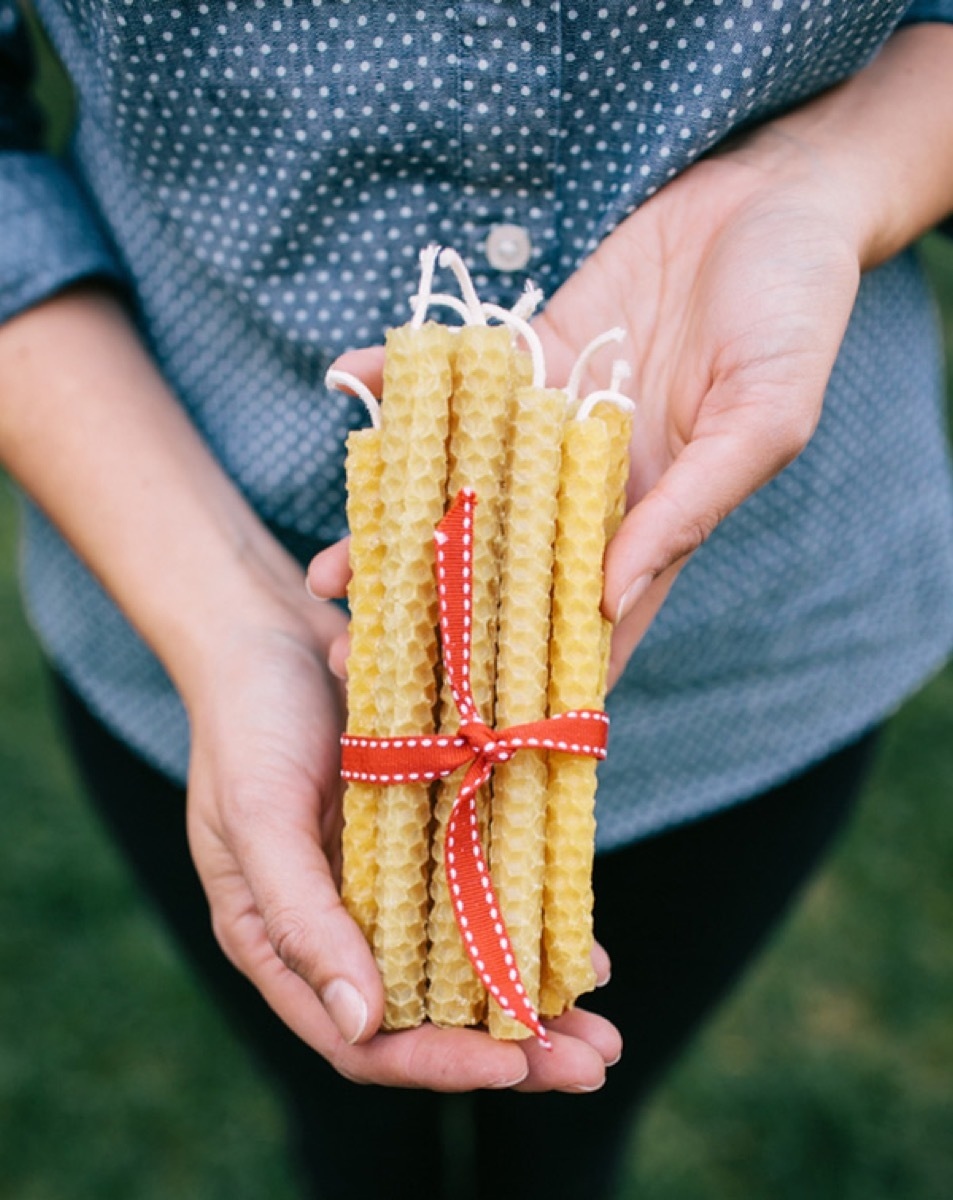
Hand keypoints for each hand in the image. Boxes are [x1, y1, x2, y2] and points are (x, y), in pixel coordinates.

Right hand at [184, 586, 619, 1090]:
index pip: (363, 1040)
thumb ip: (302, 923)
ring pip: (465, 963)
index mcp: (283, 942)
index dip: (441, 1062)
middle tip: (594, 1064)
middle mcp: (339, 924)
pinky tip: (582, 940)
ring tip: (603, 1025)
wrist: (264, 631)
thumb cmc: (247, 723)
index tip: (517, 1068)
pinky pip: (480, 892)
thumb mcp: (259, 821)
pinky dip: (528, 919)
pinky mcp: (422, 834)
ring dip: (533, 994)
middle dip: (513, 1046)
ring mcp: (385, 882)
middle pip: (430, 1014)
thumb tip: (362, 1026)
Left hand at [319, 133, 862, 690]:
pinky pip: (455, 375)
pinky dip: (402, 376)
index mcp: (653, 516)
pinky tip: (349, 382)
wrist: (772, 199)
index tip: (462, 729)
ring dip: (395, 524)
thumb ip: (686, 508)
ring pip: (462, 487)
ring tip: (327, 574)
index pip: (582, 620)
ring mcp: (550, 420)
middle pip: (501, 567)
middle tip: (358, 659)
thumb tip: (606, 593)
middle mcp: (589, 483)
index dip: (526, 675)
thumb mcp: (759, 420)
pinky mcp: (529, 350)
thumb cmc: (794, 312)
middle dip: (433, 618)